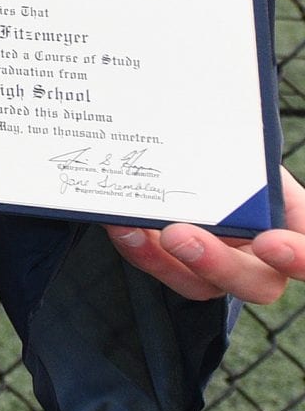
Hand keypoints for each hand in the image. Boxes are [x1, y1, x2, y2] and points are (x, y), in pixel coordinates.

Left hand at [107, 167, 304, 305]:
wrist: (201, 162)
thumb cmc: (238, 157)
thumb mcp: (251, 151)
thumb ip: (247, 155)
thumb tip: (231, 123)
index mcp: (295, 227)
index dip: (299, 257)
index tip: (270, 243)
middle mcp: (265, 260)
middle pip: (258, 284)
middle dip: (218, 263)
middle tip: (178, 235)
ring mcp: (222, 271)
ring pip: (202, 287)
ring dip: (167, 262)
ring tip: (137, 230)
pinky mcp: (181, 270)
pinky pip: (162, 271)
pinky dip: (141, 251)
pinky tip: (122, 226)